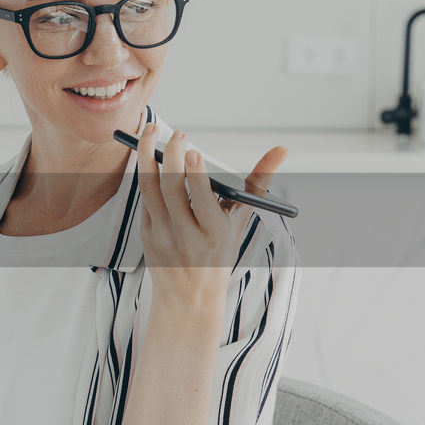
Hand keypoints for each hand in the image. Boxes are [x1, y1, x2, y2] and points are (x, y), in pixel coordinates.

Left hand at [137, 122, 287, 305]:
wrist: (189, 293)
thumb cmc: (219, 248)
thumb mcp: (241, 220)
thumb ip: (258, 182)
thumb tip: (281, 150)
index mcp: (214, 233)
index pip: (202, 201)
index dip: (196, 175)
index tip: (193, 150)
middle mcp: (185, 235)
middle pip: (171, 189)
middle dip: (171, 156)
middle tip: (178, 134)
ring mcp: (161, 235)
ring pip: (148, 189)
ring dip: (145, 156)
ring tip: (148, 131)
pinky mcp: (145, 233)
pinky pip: (143, 198)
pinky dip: (144, 173)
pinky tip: (148, 155)